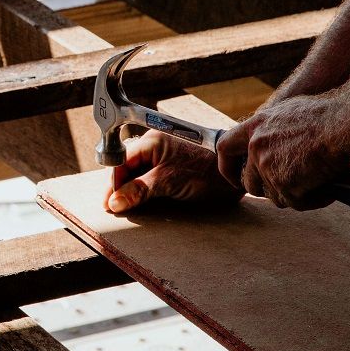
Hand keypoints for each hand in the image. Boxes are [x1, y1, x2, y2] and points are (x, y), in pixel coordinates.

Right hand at [104, 130, 242, 213]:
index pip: (122, 161)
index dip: (114, 183)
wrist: (239, 168)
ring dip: (134, 190)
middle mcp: (157, 145)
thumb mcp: (169, 181)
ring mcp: (167, 155)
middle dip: (121, 188)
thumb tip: (115, 202)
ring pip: (141, 173)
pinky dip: (147, 190)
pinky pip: (154, 177)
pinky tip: (144, 202)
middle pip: (129, 167)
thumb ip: (140, 190)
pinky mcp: (177, 166)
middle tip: (115, 209)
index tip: (109, 204)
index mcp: (152, 141)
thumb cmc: (206, 169)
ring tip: (127, 208)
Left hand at [217, 95, 349, 209]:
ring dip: (293, 196)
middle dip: (266, 191)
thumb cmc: (325, 115)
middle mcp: (255, 147)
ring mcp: (267, 166)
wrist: (342, 124)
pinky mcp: (284, 183)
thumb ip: (271, 128)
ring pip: (275, 197)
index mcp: (254, 127)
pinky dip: (312, 201)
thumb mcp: (287, 112)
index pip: (225, 148)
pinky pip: (295, 203)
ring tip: (315, 187)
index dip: (227, 167)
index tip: (235, 178)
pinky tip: (328, 193)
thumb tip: (269, 138)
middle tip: (287, 190)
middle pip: (249, 183)